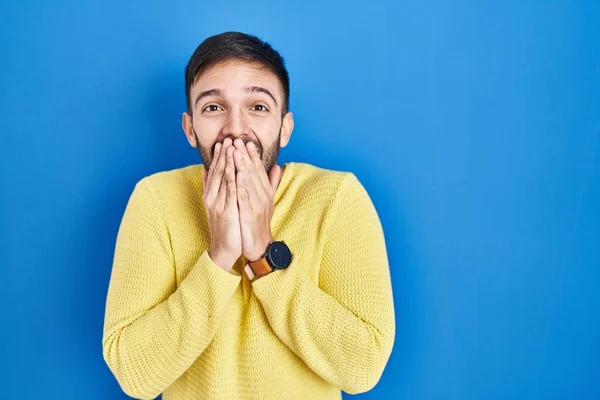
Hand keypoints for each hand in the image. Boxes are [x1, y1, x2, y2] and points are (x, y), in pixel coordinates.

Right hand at [202, 138, 241, 270]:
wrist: (224, 248)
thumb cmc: (225, 226)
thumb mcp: (217, 205)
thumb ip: (211, 188)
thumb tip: (206, 173)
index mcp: (210, 194)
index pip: (215, 171)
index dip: (219, 156)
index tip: (224, 142)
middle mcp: (212, 197)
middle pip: (218, 171)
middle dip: (224, 154)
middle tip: (228, 138)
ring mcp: (218, 204)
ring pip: (224, 179)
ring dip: (229, 162)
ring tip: (233, 148)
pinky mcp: (226, 212)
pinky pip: (231, 193)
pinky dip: (234, 180)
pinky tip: (238, 169)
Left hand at [232, 138, 282, 261]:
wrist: (258, 244)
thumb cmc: (260, 222)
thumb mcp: (267, 201)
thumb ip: (271, 183)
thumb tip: (277, 166)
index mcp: (265, 192)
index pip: (259, 170)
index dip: (253, 155)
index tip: (247, 141)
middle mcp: (263, 196)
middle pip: (254, 172)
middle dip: (246, 155)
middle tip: (238, 139)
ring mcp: (257, 204)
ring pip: (249, 181)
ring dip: (242, 165)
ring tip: (236, 151)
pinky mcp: (251, 214)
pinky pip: (245, 197)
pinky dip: (242, 185)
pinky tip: (238, 173)